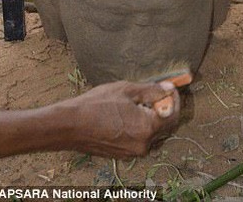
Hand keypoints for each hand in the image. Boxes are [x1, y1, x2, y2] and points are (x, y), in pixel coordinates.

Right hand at [63, 81, 180, 157]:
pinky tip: (132, 115)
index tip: (170, 87)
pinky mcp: (122, 154)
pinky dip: (142, 128)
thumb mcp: (127, 90)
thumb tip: (169, 88)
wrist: (67, 126)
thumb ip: (152, 90)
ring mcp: (132, 152)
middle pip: (166, 126)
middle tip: (159, 93)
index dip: (174, 99)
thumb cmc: (95, 105)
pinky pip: (140, 140)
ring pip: (153, 134)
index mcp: (147, 128)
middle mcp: (143, 145)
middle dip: (165, 108)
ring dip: (154, 119)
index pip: (173, 114)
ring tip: (143, 103)